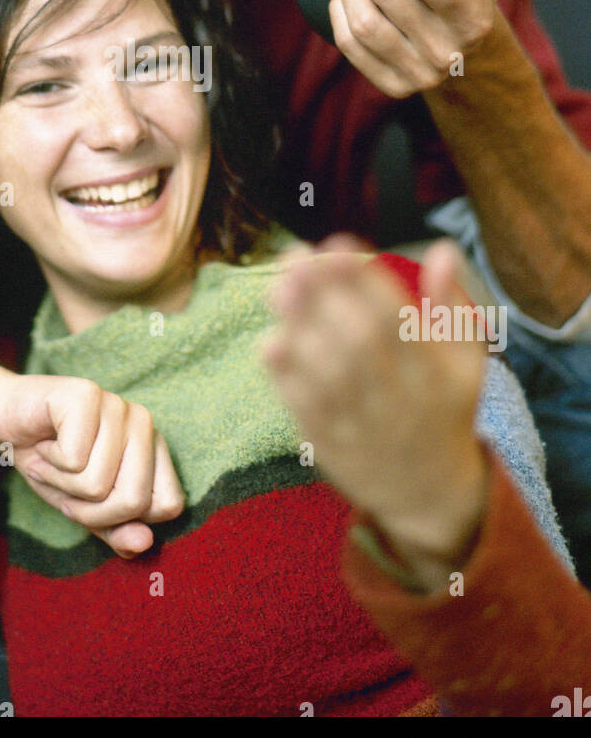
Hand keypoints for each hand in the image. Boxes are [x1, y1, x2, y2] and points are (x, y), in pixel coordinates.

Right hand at [0, 363, 184, 558]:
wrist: (4, 421)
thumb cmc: (49, 464)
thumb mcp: (83, 508)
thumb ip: (116, 529)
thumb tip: (144, 542)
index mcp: (154, 448)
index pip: (167, 506)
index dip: (122, 518)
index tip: (90, 499)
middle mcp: (144, 423)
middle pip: (135, 500)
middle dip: (87, 508)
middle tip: (64, 481)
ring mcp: (118, 405)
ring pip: (99, 484)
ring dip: (60, 483)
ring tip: (50, 459)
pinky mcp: (86, 395)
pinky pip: (74, 460)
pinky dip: (48, 462)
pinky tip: (44, 443)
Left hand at [261, 235, 487, 588]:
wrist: (431, 493)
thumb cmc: (444, 408)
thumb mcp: (466, 360)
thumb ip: (452, 303)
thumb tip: (442, 249)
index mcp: (436, 372)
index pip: (397, 318)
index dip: (365, 279)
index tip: (338, 244)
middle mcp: (401, 400)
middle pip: (359, 342)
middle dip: (324, 295)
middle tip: (294, 257)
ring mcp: (365, 428)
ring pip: (329, 375)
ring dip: (300, 329)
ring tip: (277, 288)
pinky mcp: (333, 449)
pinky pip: (307, 413)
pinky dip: (287, 379)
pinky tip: (270, 343)